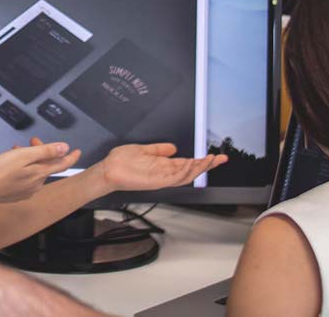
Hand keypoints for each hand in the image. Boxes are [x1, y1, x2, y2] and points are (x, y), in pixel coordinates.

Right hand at [0, 141, 80, 206]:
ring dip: (31, 158)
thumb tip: (64, 148)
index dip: (71, 156)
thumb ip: (45, 151)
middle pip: (47, 165)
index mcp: (40, 173)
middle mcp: (36, 184)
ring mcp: (27, 190)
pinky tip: (13, 162)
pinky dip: (24, 167)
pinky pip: (27, 177)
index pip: (62, 164)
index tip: (77, 151)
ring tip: (18, 149)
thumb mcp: (24, 155)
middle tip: (33, 140)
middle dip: (42, 151)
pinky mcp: (18, 193)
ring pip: (35, 170)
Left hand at [97, 142, 227, 191]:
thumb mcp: (143, 150)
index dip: (201, 160)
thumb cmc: (122, 161)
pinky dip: (184, 173)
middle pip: (191, 170)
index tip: (214, 156)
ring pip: (186, 175)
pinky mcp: (155, 181)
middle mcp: (165, 172)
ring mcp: (161, 178)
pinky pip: (173, 178)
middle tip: (220, 158)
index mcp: (163, 165)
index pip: (187, 163)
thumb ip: (158, 150)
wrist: (108, 170)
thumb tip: (172, 147)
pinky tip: (192, 166)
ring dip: (199, 168)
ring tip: (211, 160)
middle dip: (206, 165)